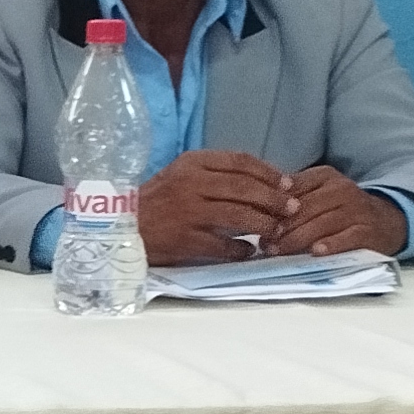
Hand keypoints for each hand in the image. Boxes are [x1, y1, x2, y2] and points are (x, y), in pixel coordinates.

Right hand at [133, 151, 298, 264]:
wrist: (121, 227)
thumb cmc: (155, 202)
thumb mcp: (180, 175)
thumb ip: (214, 174)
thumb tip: (260, 183)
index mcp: (191, 164)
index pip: (240, 162)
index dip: (269, 173)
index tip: (287, 184)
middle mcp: (191, 184)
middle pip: (245, 188)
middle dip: (274, 199)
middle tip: (292, 208)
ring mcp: (189, 213)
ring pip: (240, 216)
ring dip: (264, 224)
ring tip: (276, 230)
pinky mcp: (186, 240)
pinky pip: (224, 245)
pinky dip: (242, 249)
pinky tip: (249, 251)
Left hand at [260, 166, 408, 257]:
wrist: (385, 222)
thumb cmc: (340, 211)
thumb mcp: (317, 196)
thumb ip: (291, 199)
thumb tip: (255, 209)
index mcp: (325, 176)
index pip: (293, 188)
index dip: (271, 206)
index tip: (254, 220)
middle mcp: (342, 189)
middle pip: (304, 208)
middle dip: (280, 227)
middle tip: (263, 243)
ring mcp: (357, 210)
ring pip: (322, 223)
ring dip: (297, 239)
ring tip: (278, 251)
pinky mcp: (368, 231)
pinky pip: (348, 237)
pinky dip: (331, 245)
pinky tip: (315, 252)